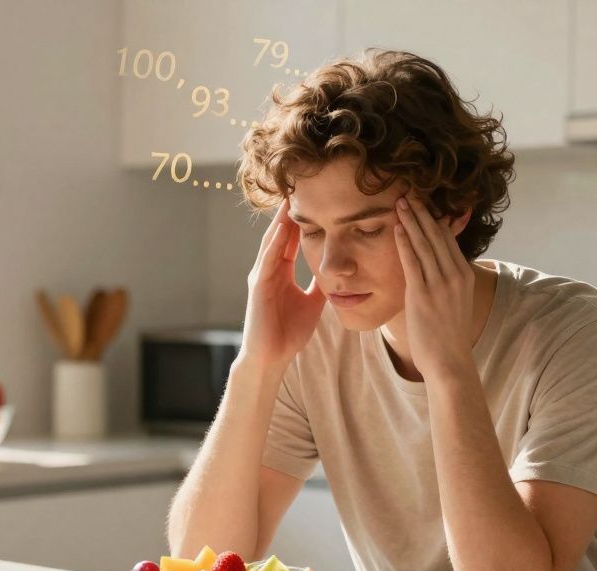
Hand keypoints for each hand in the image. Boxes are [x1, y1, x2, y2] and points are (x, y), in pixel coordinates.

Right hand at [240, 199, 326, 369]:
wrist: (271, 358)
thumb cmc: (288, 334)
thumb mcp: (313, 303)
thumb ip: (320, 285)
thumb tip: (338, 271)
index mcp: (280, 274)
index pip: (290, 240)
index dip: (300, 221)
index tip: (313, 200)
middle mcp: (268, 270)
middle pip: (279, 235)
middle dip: (288, 213)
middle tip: (299, 187)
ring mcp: (261, 277)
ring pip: (272, 242)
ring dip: (280, 221)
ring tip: (290, 198)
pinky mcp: (258, 287)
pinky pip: (267, 260)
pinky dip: (275, 243)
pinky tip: (282, 227)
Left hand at [393, 194, 475, 378]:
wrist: (449, 361)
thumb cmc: (446, 335)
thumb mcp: (453, 302)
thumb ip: (445, 281)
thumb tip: (432, 268)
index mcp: (464, 275)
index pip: (448, 239)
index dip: (434, 219)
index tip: (423, 203)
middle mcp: (455, 275)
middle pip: (437, 236)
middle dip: (422, 213)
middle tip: (409, 193)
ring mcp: (440, 284)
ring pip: (425, 244)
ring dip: (412, 221)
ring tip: (400, 202)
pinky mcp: (423, 294)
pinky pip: (413, 262)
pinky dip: (405, 242)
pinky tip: (398, 228)